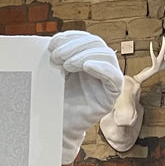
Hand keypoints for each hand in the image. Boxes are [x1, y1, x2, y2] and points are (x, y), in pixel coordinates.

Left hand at [48, 31, 122, 163]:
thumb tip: (50, 41)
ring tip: (66, 65)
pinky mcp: (111, 95)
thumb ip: (57, 58)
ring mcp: (107, 81)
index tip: (53, 43)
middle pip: (96, 45)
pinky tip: (87, 66)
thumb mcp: (53, 76)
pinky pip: (114, 77)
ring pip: (105, 56)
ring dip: (84, 55)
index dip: (71, 37)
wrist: (56, 128)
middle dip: (75, 46)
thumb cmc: (54, 103)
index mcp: (86, 59)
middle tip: (56, 56)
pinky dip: (102, 69)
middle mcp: (99, 67)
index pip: (85, 40)